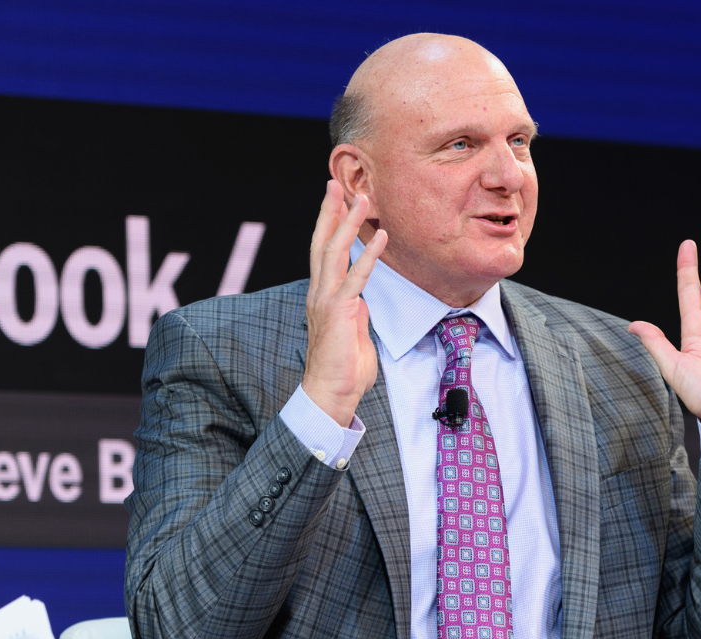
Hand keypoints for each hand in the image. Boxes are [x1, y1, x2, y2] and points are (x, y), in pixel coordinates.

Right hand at [302, 181, 386, 426]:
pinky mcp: (340, 312)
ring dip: (349, 223)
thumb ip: (354, 309)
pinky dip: (369, 256)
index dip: (328, 224)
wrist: (331, 392)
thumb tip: (361, 296)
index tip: (335, 200)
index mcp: (322, 295)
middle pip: (322, 243)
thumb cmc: (343, 366)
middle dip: (330, 211)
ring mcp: (327, 300)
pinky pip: (356, 278)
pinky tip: (381, 236)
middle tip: (336, 183)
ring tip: (363, 198)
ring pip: (335, 252)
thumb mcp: (352, 329)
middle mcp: (319, 292)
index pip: (323, 252)